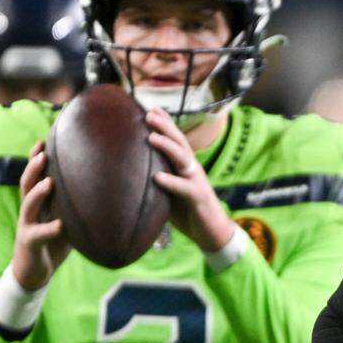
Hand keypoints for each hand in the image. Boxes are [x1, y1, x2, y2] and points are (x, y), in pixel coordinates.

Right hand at [11, 141, 70, 289]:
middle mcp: (30, 210)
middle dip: (33, 167)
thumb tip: (110, 191)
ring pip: (28, 205)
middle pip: (27, 183)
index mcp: (39, 202)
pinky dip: (50, 229)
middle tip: (43, 152)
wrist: (34, 271)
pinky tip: (61, 225)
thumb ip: (79, 206)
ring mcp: (27, 226)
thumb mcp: (67, 219)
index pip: (35, 175)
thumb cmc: (54, 241)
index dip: (36, 157)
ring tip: (49, 182)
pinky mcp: (29, 243)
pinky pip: (39, 235)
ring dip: (38, 193)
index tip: (45, 139)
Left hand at [145, 108, 233, 251]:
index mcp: (185, 166)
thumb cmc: (188, 212)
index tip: (150, 109)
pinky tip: (158, 177)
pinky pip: (184, 188)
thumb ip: (157, 181)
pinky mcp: (198, 198)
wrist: (211, 233)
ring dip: (168, 147)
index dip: (165, 124)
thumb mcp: (169, 193)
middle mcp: (192, 169)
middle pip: (179, 142)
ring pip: (183, 159)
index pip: (176, 140)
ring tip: (152, 138)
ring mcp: (196, 182)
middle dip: (165, 127)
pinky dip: (171, 181)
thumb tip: (130, 176)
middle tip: (149, 114)